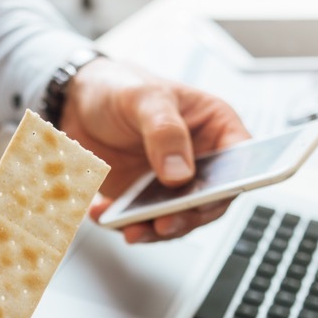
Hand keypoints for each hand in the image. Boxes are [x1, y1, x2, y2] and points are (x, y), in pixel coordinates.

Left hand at [60, 57, 249, 243]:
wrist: (76, 102)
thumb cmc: (120, 87)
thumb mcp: (144, 97)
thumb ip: (165, 131)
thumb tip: (181, 173)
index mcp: (214, 129)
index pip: (241, 161)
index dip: (235, 182)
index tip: (214, 195)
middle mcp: (198, 162)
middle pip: (209, 201)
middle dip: (188, 216)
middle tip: (164, 221)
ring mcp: (170, 186)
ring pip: (177, 220)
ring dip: (154, 229)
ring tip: (130, 227)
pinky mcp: (142, 202)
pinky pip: (141, 223)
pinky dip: (123, 224)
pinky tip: (103, 212)